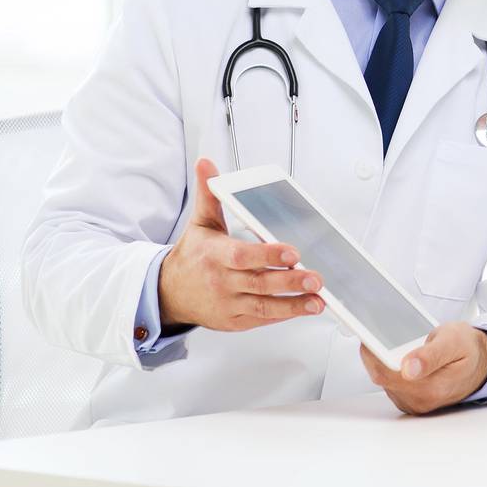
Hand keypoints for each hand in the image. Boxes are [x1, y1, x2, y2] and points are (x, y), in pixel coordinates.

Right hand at [157, 158, 324, 330]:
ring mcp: (228, 304)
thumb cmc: (192, 255)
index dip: (268, 255)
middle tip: (316, 279)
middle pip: (259, 283)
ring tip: (318, 300)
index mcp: (215, 255)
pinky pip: (261, 319)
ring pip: (263, 307)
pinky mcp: (234, 321)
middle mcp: (221, 282)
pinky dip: (283, 314)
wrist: (168, 292)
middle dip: (290, 282)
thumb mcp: (200, 222)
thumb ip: (209, 193)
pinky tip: (304, 308)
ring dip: (293, 305)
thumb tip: (206, 164)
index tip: (293, 252)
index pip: (243, 256)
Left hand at [360, 323, 486, 414]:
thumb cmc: (468, 350)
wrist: (481, 364)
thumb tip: (409, 368)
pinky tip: (398, 351)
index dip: (372, 354)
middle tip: (381, 330)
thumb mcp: (454, 343)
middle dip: (377, 352)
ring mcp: (413, 401)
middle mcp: (419, 400)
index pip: (386, 374)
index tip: (367, 334)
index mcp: (430, 388)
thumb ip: (431, 356)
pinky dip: (389, 364)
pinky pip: (389, 381)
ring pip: (383, 379)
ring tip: (394, 340)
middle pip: (381, 376)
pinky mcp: (409, 398)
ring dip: (383, 358)